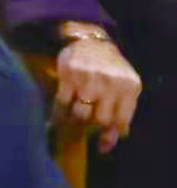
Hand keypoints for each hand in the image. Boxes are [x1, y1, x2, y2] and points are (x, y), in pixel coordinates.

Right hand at [54, 33, 141, 153]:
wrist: (90, 41)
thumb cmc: (110, 70)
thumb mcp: (124, 88)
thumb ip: (121, 113)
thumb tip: (112, 142)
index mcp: (129, 87)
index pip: (120, 121)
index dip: (110, 137)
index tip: (102, 146)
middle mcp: (110, 82)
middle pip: (99, 120)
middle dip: (91, 124)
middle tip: (86, 122)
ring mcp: (89, 78)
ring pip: (80, 114)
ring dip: (75, 120)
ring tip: (73, 117)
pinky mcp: (69, 75)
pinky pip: (62, 103)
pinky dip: (59, 113)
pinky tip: (60, 115)